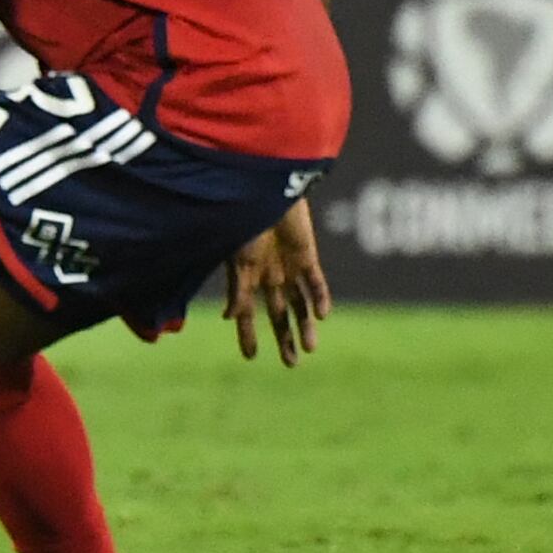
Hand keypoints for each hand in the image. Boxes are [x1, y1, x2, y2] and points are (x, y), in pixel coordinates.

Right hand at [223, 199, 331, 366]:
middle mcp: (268, 275)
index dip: (247, 334)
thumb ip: (236, 287)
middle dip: (284, 337)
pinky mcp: (307, 255)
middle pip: (278, 313)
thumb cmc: (243, 220)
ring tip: (310, 348)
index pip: (247, 312)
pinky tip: (322, 315)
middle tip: (291, 363)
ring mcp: (288, 266)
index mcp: (245, 275)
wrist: (265, 189)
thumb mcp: (236, 258)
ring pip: (300, 303)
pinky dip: (319, 298)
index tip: (250, 357)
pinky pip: (316, 281)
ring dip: (304, 325)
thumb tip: (231, 318)